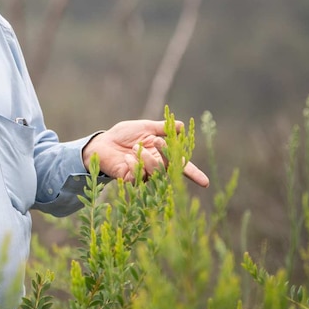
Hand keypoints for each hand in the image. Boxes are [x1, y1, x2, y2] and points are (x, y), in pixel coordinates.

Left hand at [82, 120, 208, 187]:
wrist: (103, 142)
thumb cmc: (123, 134)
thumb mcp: (144, 127)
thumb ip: (162, 128)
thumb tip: (181, 125)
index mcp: (162, 154)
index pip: (180, 165)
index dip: (193, 174)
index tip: (205, 182)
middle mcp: (155, 166)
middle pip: (170, 167)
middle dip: (166, 153)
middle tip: (156, 141)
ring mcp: (143, 174)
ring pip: (156, 172)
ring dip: (147, 158)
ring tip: (135, 148)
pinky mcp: (131, 179)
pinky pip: (139, 176)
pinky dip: (133, 164)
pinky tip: (126, 157)